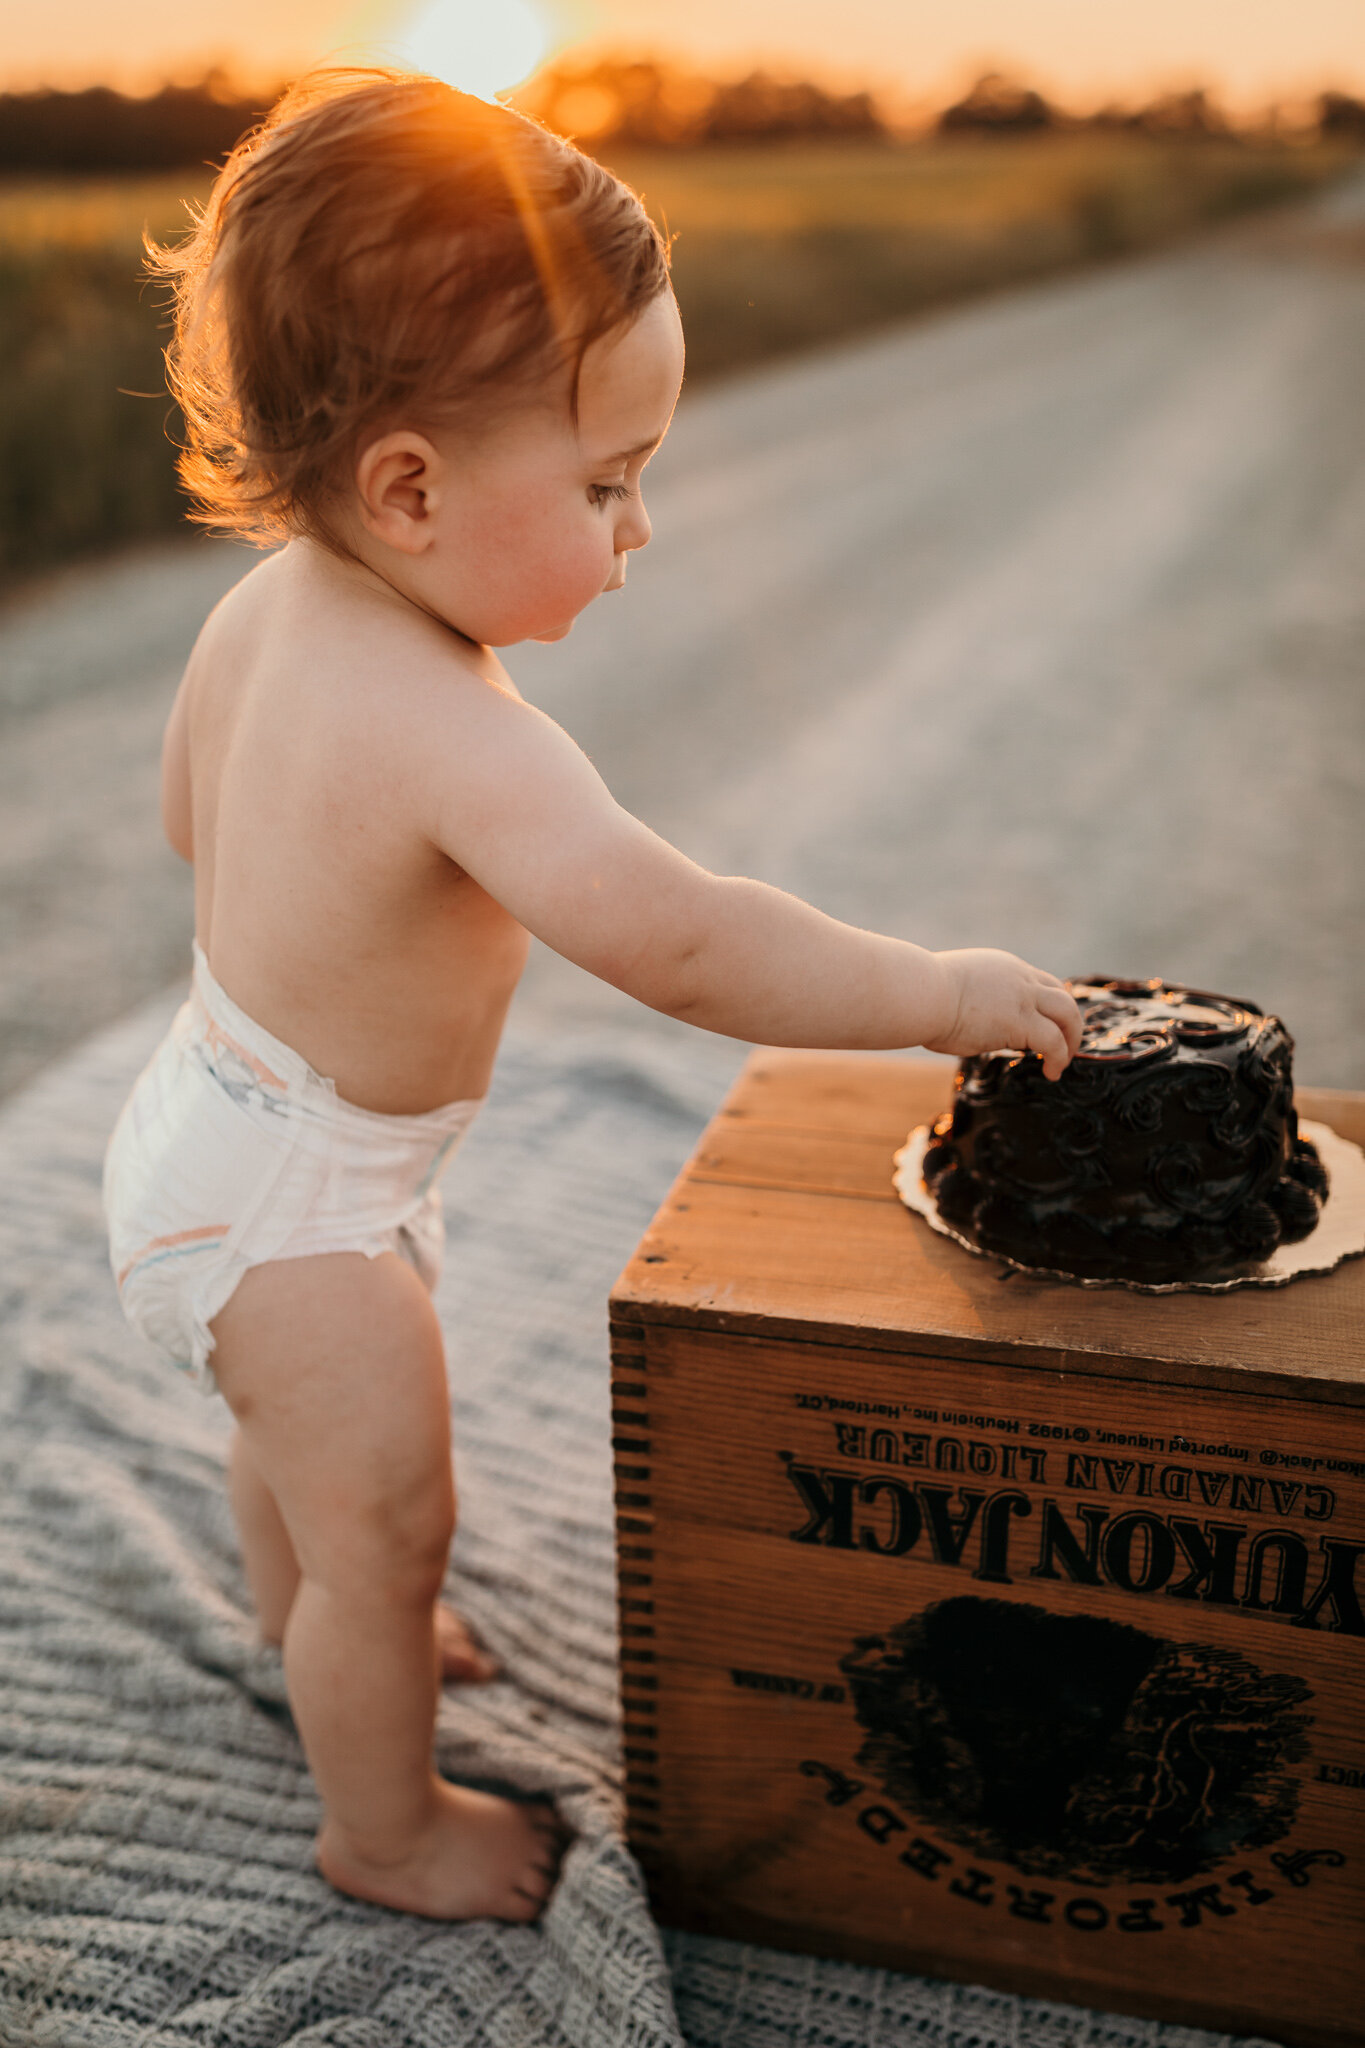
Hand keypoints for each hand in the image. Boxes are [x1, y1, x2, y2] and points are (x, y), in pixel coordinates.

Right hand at [925, 950, 1081, 1080]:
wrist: (919, 994)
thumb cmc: (921, 996)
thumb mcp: (953, 990)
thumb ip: (969, 1003)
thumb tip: (958, 1021)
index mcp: (1003, 968)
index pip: (1040, 983)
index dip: (1050, 1006)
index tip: (1048, 1026)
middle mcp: (1019, 978)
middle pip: (1063, 995)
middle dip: (1069, 1022)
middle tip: (1066, 1046)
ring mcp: (1022, 998)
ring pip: (1068, 1014)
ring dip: (1072, 1040)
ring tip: (1063, 1062)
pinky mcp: (1020, 1022)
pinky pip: (1053, 1041)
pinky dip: (1059, 1058)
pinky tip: (1051, 1073)